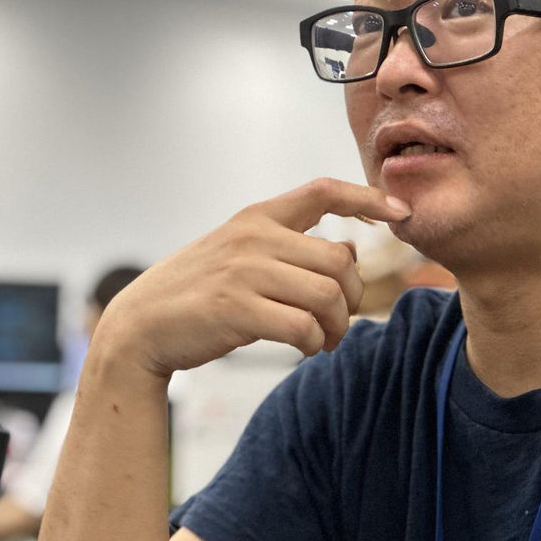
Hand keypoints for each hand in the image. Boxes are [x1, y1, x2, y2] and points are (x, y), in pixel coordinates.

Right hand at [97, 178, 411, 379]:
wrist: (140, 327)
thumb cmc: (195, 295)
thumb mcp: (236, 253)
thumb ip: (284, 248)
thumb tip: (346, 260)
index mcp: (256, 217)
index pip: (323, 192)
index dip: (368, 199)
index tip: (400, 215)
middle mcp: (253, 238)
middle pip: (340, 261)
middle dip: (351, 299)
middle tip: (338, 324)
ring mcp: (244, 272)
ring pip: (328, 296)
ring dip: (336, 327)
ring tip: (324, 342)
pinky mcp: (236, 310)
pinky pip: (303, 327)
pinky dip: (313, 344)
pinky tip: (303, 349)